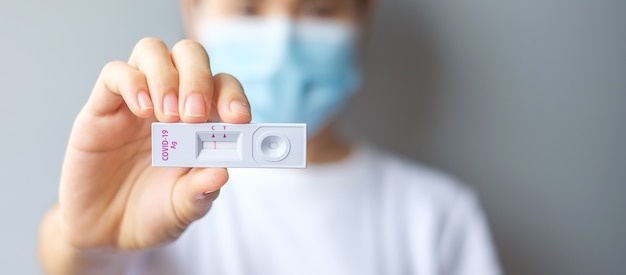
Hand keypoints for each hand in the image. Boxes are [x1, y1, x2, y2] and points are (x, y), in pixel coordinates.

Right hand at [58, 37, 250, 249]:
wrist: (106, 233)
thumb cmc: (152, 213)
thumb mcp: (182, 209)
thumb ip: (201, 192)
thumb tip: (222, 173)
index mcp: (201, 122)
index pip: (223, 87)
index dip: (234, 96)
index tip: (238, 119)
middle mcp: (172, 103)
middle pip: (190, 56)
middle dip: (199, 78)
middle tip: (194, 116)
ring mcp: (137, 102)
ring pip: (153, 52)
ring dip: (166, 77)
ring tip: (166, 117)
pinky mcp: (102, 109)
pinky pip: (115, 73)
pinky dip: (132, 83)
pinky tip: (142, 111)